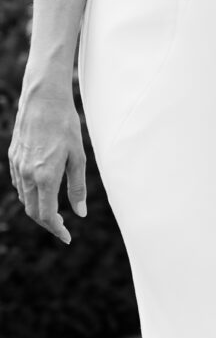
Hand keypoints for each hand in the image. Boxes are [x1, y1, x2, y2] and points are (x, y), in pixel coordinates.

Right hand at [8, 85, 87, 243]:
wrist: (42, 100)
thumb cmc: (66, 127)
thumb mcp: (79, 158)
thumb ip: (77, 188)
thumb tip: (80, 213)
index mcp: (44, 176)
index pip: (45, 214)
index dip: (56, 229)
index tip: (67, 237)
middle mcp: (26, 174)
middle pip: (32, 210)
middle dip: (47, 223)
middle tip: (63, 229)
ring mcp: (17, 165)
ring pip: (24, 198)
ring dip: (37, 209)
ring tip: (55, 213)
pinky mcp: (13, 157)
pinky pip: (19, 184)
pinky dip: (30, 194)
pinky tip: (42, 192)